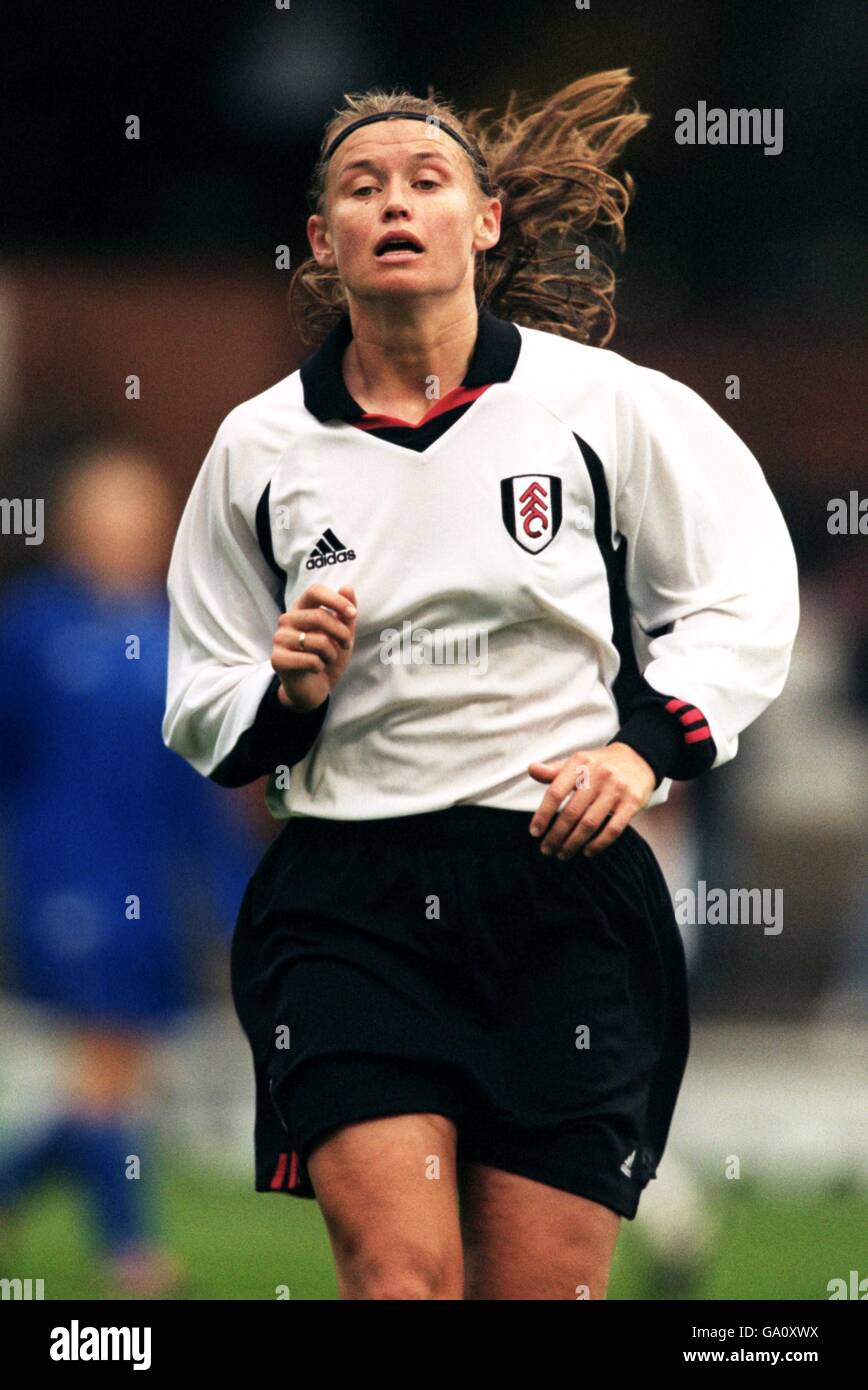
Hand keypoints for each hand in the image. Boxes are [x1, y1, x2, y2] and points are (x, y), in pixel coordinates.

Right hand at [272, 584, 357, 711]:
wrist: (314, 688)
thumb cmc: (327, 657)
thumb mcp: (342, 634)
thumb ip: (345, 613)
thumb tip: (347, 587)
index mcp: (301, 608)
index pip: (315, 591)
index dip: (336, 600)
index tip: (352, 614)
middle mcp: (286, 620)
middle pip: (320, 616)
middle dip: (342, 633)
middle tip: (346, 645)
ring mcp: (279, 639)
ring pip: (318, 641)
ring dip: (331, 654)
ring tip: (326, 659)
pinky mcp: (277, 659)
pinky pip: (311, 660)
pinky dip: (320, 667)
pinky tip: (315, 669)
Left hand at [528, 742, 655, 859]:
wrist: (639, 759)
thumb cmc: (600, 765)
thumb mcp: (578, 762)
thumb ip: (554, 770)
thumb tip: (531, 769)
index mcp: (580, 764)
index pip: (555, 792)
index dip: (543, 815)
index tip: (534, 832)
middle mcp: (599, 775)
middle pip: (571, 812)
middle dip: (556, 835)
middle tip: (546, 849)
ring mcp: (617, 789)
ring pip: (590, 823)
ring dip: (573, 843)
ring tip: (562, 854)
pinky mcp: (633, 802)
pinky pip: (613, 829)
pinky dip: (598, 844)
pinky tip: (587, 852)